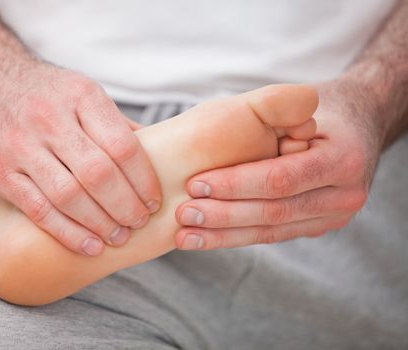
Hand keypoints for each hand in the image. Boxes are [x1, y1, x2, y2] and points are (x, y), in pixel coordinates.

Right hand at [0, 61, 160, 255]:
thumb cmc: (44, 91)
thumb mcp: (82, 91)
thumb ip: (115, 124)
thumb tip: (159, 152)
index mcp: (81, 97)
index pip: (123, 147)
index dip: (144, 181)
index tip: (154, 201)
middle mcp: (49, 119)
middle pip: (99, 174)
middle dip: (126, 207)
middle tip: (139, 222)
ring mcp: (19, 145)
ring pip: (69, 196)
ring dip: (100, 224)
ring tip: (118, 238)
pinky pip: (38, 209)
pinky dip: (67, 232)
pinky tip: (89, 245)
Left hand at [174, 80, 383, 249]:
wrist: (356, 130)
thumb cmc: (322, 112)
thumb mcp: (306, 101)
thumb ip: (280, 106)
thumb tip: (253, 116)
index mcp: (342, 161)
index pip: (280, 179)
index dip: (236, 184)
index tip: (196, 185)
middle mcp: (343, 197)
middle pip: (273, 212)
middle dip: (224, 215)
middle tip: (184, 214)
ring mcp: (331, 217)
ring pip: (270, 231)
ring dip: (224, 235)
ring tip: (186, 235)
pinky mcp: (314, 227)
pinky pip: (271, 235)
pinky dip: (236, 236)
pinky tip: (205, 238)